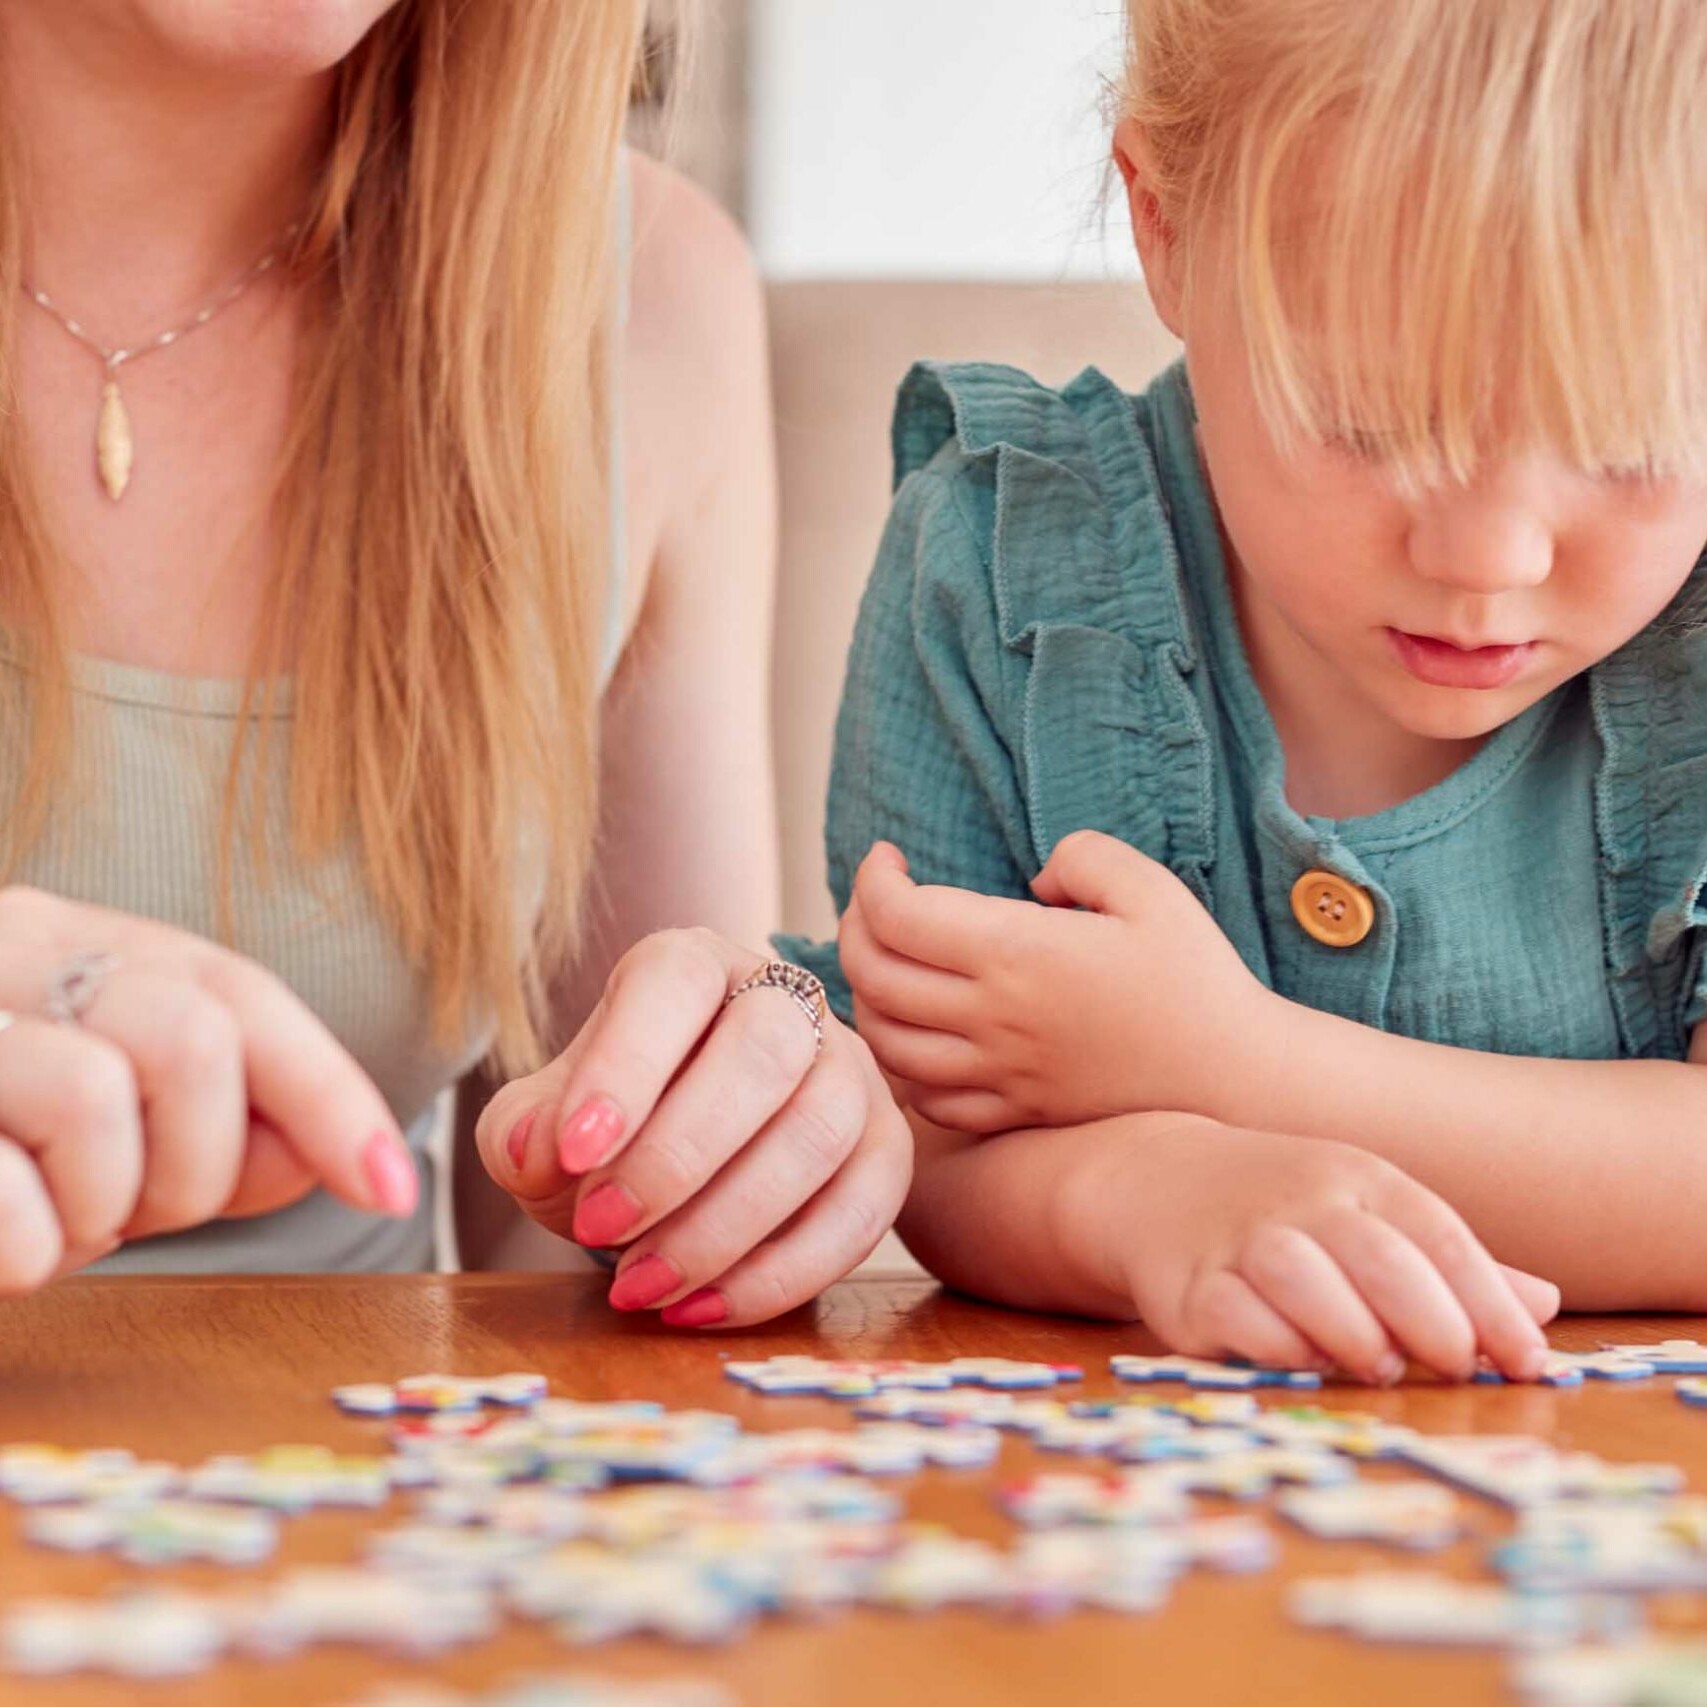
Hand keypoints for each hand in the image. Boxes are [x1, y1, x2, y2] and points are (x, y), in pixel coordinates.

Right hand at [0, 886, 415, 1289]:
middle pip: (189, 1038)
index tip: (391, 1188)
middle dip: (199, 1164)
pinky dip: (31, 1252)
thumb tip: (328, 1154)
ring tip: (55, 1224)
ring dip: (105, 1209)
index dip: (330, 1094)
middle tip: (137, 1212)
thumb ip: (223, 1125)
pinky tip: (6, 1253)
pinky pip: (9, 1203)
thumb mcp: (114, 1130)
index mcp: (65, 936)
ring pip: (97, 1098)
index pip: (238, 994)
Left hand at [476, 928, 911, 1327]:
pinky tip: (700, 1309)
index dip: (628, 1065)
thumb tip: (537, 1152)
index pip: (676, 984)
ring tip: (640, 1286)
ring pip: (820, 1133)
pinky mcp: (887, 1148)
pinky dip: (781, 1275)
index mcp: (692, 966)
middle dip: (679, 1155)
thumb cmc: (615, 1127)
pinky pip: (863, 1211)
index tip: (574, 1155)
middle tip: (600, 1230)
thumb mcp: (547, 1123)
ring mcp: (849, 1072)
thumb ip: (523, 1132)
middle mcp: (786, 1001)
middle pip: (767, 1051)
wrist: (684, 1161)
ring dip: (726, 1226)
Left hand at [840, 833, 1268, 1132]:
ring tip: (884, 964)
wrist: (1236, 1079)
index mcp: (1018, 954)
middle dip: (853, 928)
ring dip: (866, 997)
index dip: (872, 879)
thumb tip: (1032, 878)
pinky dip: (898, 1063)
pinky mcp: (1014, 1112)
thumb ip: (1080, 857)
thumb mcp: (1149, 888)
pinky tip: (913, 1033)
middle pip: (873, 977)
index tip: (886, 857)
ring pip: (885, 1042)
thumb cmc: (1197, 978)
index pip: (897, 916)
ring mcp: (998, 1074)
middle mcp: (993, 1018)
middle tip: (873, 902)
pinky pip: (923, 1098)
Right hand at [1108, 1118, 1556, 1382]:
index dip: (1491, 1302)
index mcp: (1358, 1179)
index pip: (1437, 1235)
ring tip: (1376, 1365)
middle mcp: (1302, 1200)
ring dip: (1352, 1330)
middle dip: (1431, 1320)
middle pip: (1378, 1255)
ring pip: (1301, 1276)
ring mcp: (1241, 1238)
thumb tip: (1543, 1308)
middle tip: (1454, 1367)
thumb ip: (1447, 1268)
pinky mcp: (1190, 1284)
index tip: (1527, 1362)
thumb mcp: (1369, 1215)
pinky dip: (1276, 1344)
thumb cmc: (1286, 1209)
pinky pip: (1235, 1314)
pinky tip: (1303, 1359)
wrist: (1155, 1181)